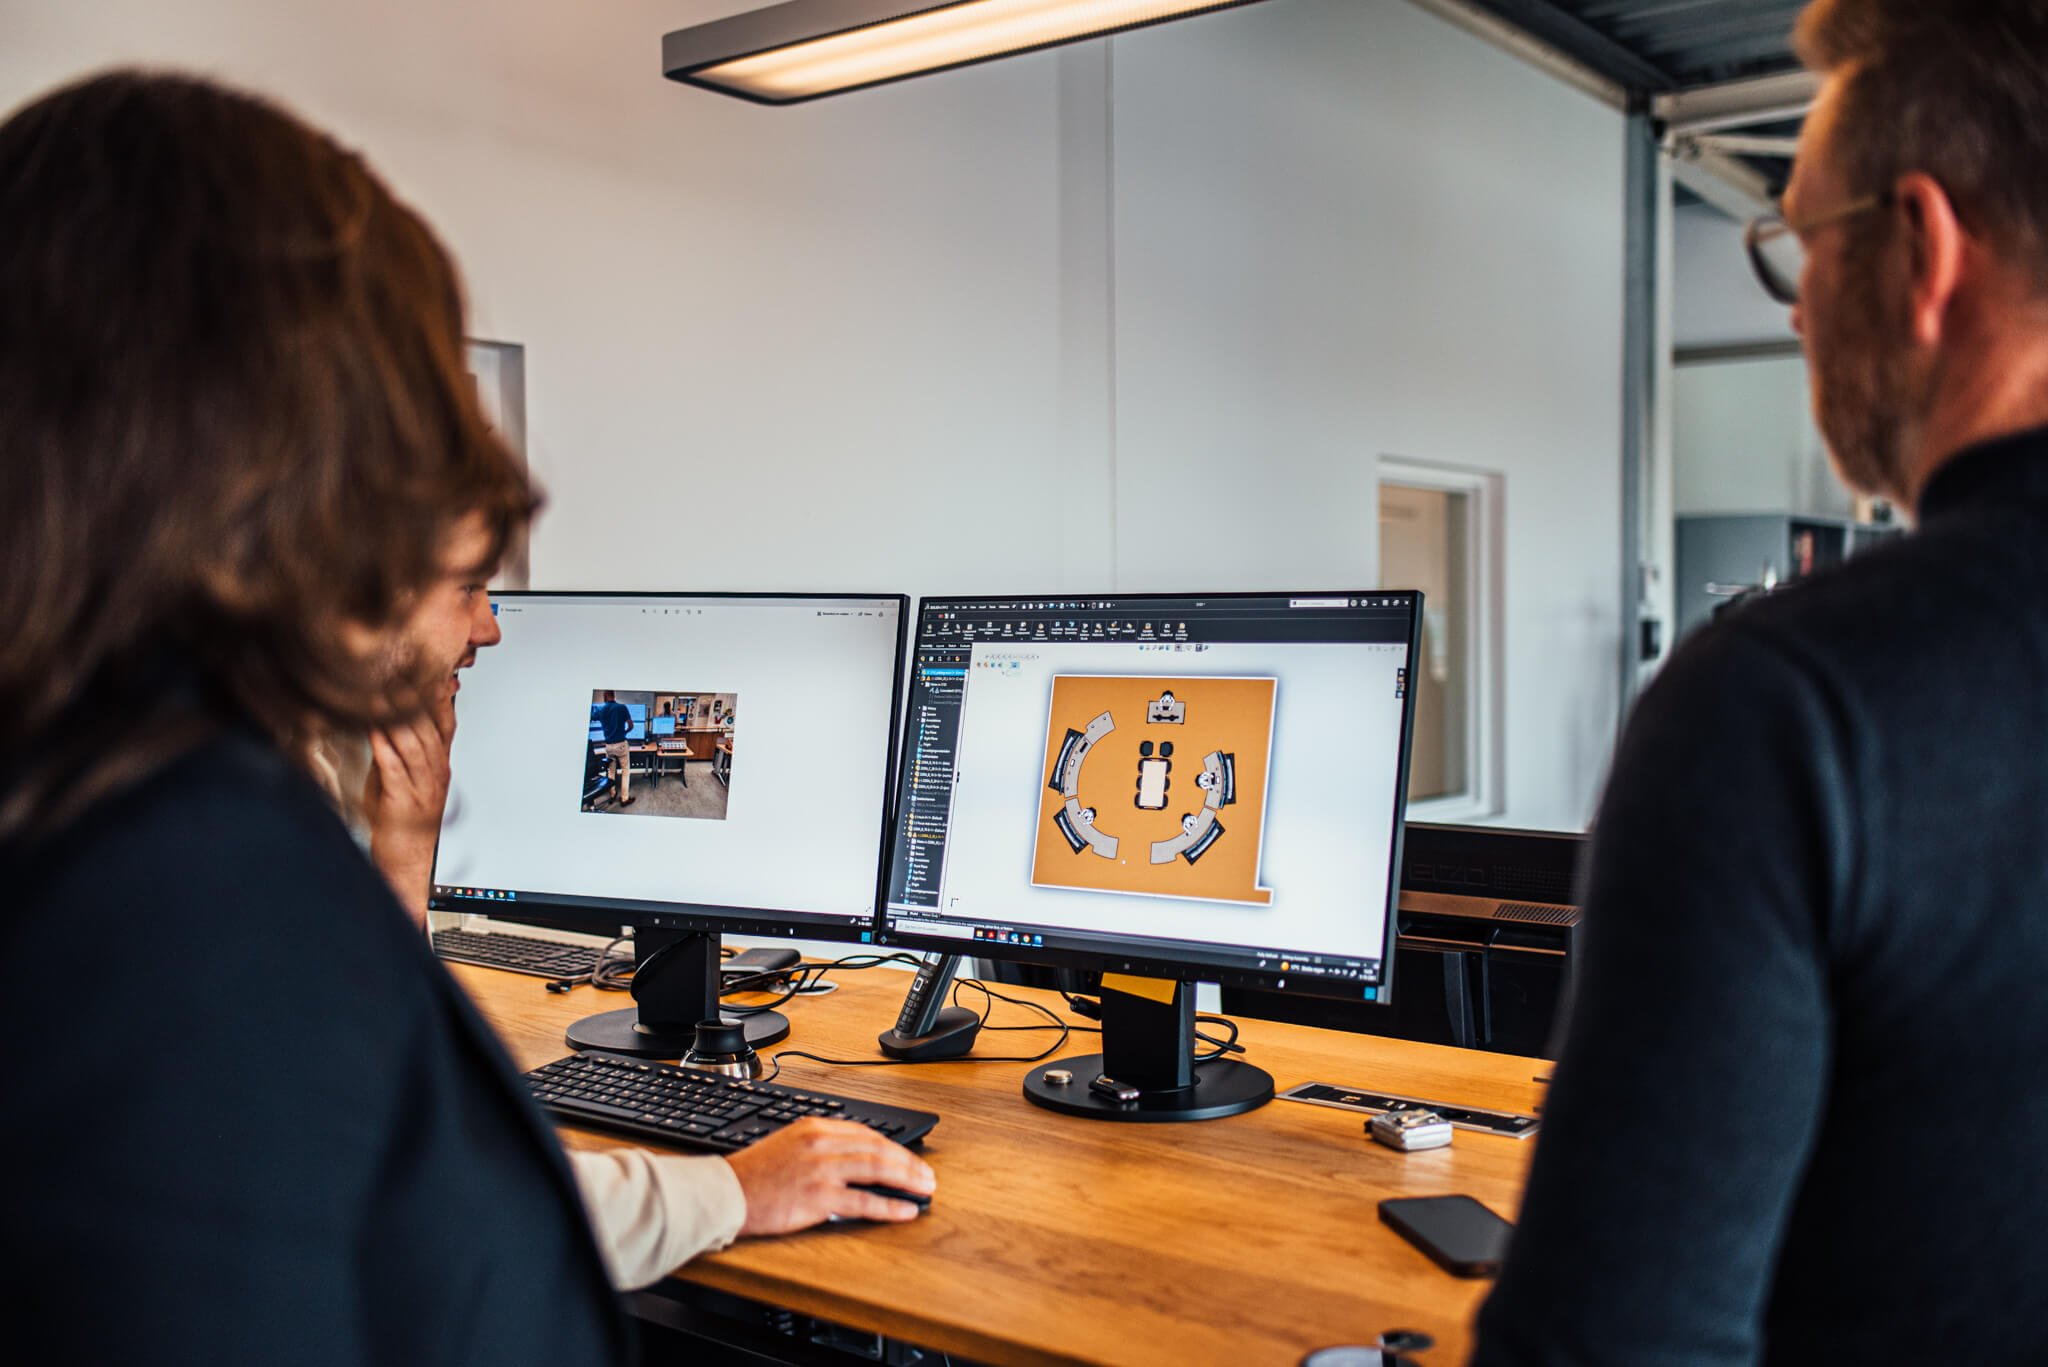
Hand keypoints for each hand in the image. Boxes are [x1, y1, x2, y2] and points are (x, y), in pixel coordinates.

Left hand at [366, 682, 456, 925]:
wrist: (406, 862)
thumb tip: (384, 717)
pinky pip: (394, 765)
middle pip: (430, 724)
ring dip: (397, 715)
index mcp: (439, 764)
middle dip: (414, 695)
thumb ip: (399, 748)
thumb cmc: (400, 823)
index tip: (425, 666)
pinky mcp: (403, 800)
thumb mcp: (404, 777)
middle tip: (398, 669)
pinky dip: (383, 744)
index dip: (436, 692)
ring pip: (414, 741)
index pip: (444, 719)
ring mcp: (423, 785)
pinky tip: (371, 727)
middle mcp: (436, 771)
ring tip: (382, 691)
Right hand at [724, 1117, 935, 1234]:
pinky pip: (864, 1200)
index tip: (909, 1158)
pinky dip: (889, 1205)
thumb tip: (852, 1157)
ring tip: (925, 1189)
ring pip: (877, 1169)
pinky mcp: (818, 1197)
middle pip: (878, 1148)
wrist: (726, 1193)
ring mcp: (821, 1170)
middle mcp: (821, 1143)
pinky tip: (905, 1210)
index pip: (866, 1133)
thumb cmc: (753, 1175)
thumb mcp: (787, 1144)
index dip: (894, 1147)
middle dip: (908, 1162)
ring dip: (907, 1179)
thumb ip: (819, 1145)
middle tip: (927, 1175)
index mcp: (814, 1127)